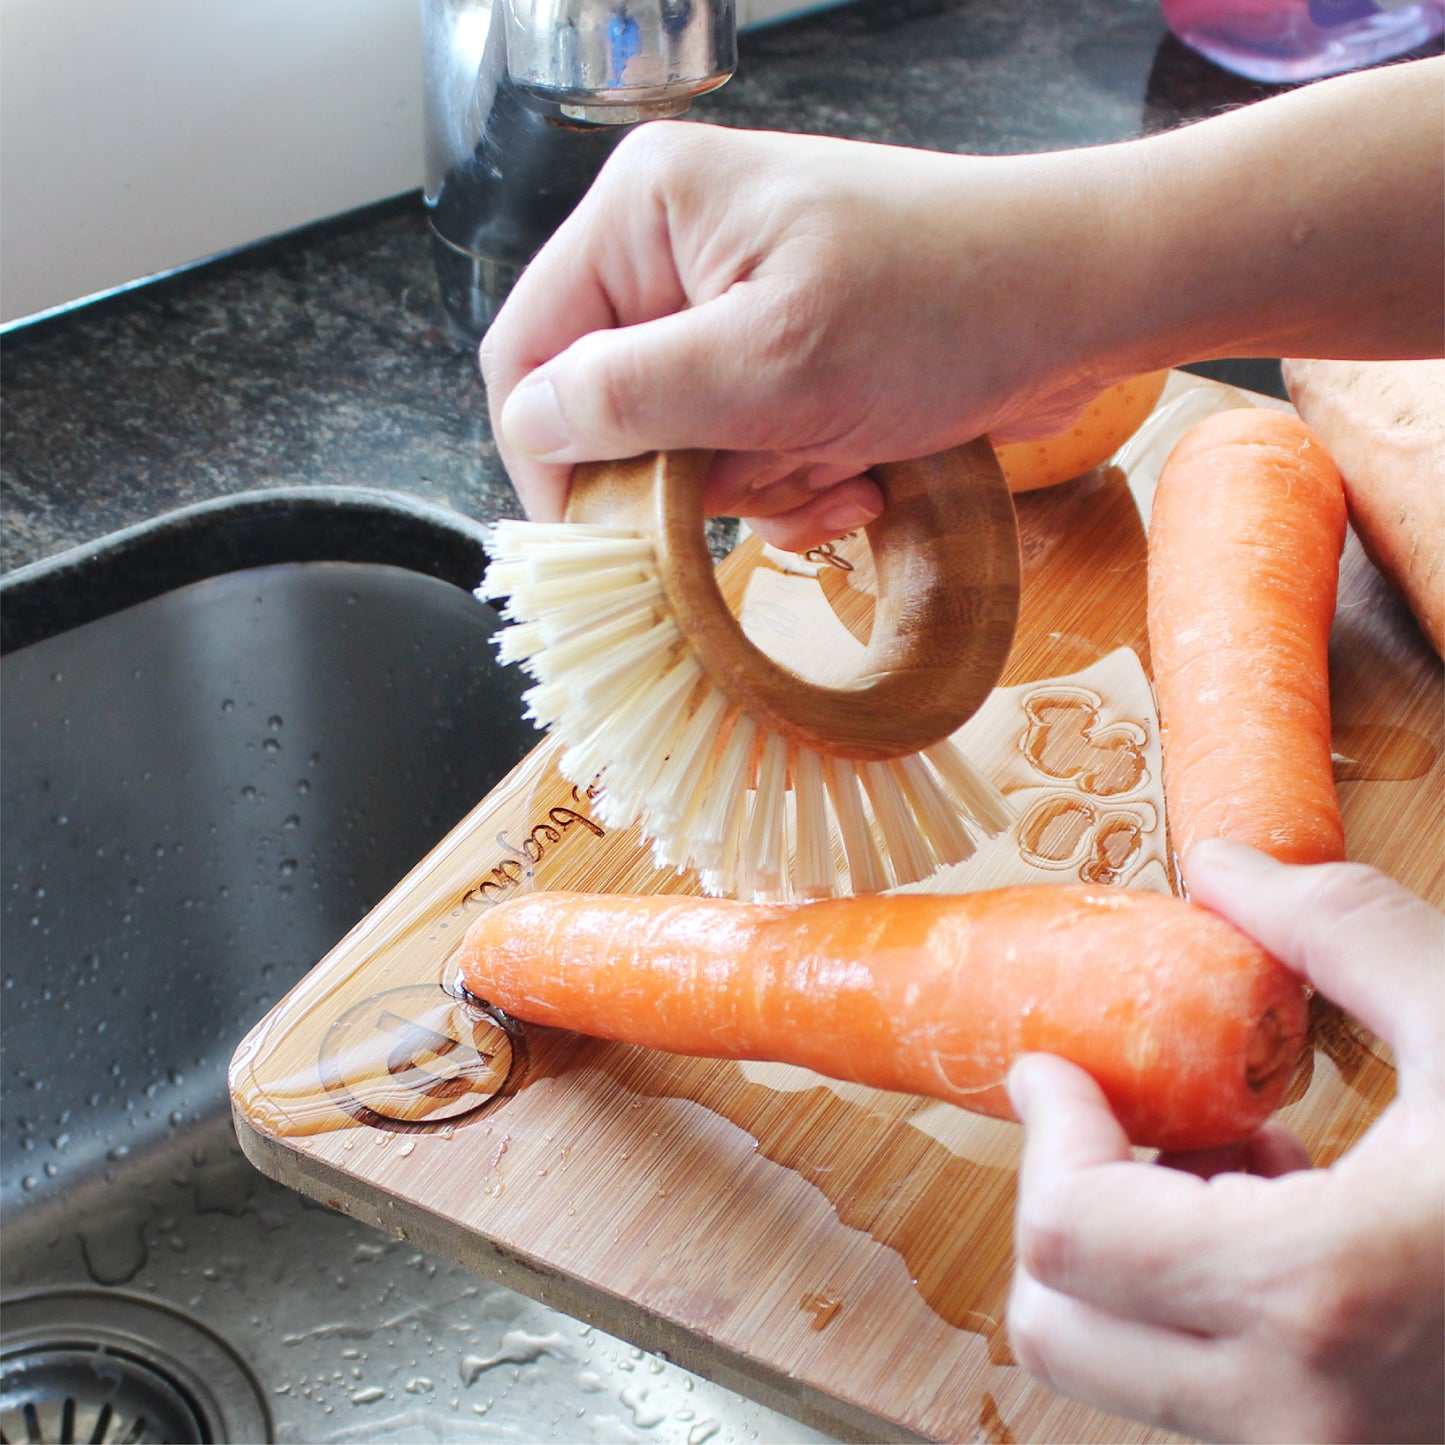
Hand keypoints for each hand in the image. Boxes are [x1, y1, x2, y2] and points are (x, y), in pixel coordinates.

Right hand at [479, 60, 1440, 551]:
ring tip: (841, 466)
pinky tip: (861, 478)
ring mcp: (735, 309)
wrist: (1081, 300)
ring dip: (760, 485)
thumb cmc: (939, 306)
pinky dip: (798, 482)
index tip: (606, 538)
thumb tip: (531, 424)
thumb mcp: (769, 363)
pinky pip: (748, 450)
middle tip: (772, 478)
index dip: (554, 456)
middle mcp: (677, 255)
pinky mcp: (786, 357)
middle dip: (691, 475)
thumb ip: (629, 397)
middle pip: (611, 412)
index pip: (529, 353)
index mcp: (646, 217)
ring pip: (685, 449)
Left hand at [1006, 840, 1443, 1443]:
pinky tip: (1282, 1216)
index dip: (1045, 1132)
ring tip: (1230, 1160)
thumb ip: (1344, 930)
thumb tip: (1221, 864)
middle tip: (1118, 1116)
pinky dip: (1188, 1301)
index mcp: (1322, 1293)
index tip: (1053, 1068)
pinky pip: (1193, 1392)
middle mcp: (1301, 1413)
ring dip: (1126, 1252)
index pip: (1071, 1237)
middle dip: (1064, 1201)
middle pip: (1055, 1325)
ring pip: (1116, 1366)